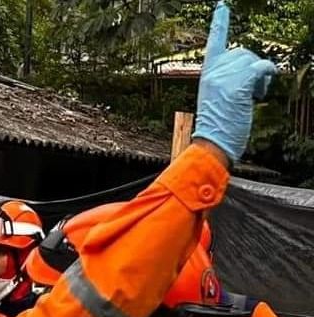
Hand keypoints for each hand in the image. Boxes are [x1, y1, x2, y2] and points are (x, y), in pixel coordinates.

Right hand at [192, 1, 277, 162]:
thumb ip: (227, 82)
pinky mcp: (238, 84)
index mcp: (206, 75)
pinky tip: (260, 93)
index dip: (220, 23)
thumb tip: (252, 71)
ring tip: (254, 96)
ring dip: (260, 76)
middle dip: (251, 67)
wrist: (211, 145)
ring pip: (252, 59)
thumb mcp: (217, 100)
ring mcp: (225, 77)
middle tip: (252, 91)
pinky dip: (267, 77)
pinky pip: (262, 68)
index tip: (222, 5)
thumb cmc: (217, 129)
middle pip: (242, 51)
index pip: (214, 42)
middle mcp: (214, 71)